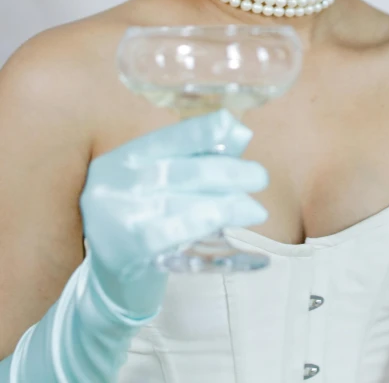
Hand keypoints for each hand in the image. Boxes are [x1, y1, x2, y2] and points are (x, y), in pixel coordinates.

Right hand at [80, 109, 268, 318]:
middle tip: (261, 177)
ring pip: (185, 205)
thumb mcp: (158, 183)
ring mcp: (120, 216)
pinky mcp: (131, 249)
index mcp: (122, 159)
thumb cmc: (142, 220)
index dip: (203, 132)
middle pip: (181, 171)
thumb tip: (238, 131)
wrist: (106, 282)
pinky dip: (212, 230)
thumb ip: (194, 157)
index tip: (237, 128)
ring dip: (227, 206)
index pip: (167, 137)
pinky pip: (180, 234)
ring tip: (255, 210)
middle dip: (227, 172)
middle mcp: (115, 182)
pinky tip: (237, 237)